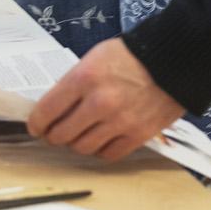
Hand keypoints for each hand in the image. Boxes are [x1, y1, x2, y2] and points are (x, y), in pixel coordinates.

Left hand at [26, 39, 183, 160]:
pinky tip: (101, 139)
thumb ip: (73, 83)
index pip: (46, 111)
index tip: (36, 126)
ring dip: (77, 143)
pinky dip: (101, 150)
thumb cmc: (132, 56)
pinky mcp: (139, 135)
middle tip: (56, 132)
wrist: (174, 59)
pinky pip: (109, 154)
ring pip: (83, 148)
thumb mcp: (94, 58)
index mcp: (83, 78)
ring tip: (80, 134)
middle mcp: (99, 102)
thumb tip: (55, 107)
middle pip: (61, 135)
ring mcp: (119, 121)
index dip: (36, 123)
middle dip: (54, 135)